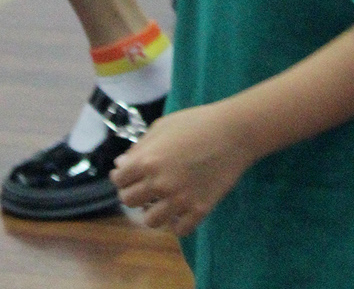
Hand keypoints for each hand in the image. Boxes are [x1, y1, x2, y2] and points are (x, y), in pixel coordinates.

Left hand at [112, 104, 253, 237]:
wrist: (234, 131)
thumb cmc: (198, 122)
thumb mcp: (163, 126)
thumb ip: (139, 147)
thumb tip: (120, 166)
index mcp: (148, 160)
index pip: (119, 181)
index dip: (124, 177)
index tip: (133, 174)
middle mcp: (159, 183)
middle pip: (129, 202)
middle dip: (135, 193)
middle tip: (148, 186)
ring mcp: (179, 199)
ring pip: (150, 221)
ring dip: (154, 211)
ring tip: (164, 200)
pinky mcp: (199, 210)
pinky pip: (178, 230)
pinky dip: (177, 222)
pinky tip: (182, 208)